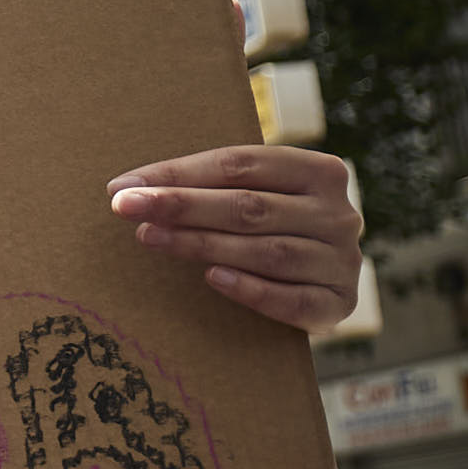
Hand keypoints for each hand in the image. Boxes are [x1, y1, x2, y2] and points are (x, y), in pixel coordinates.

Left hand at [107, 145, 363, 330]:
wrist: (323, 286)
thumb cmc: (272, 229)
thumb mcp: (255, 196)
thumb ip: (210, 188)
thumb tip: (125, 188)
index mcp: (320, 172)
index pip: (242, 165)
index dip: (180, 173)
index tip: (124, 185)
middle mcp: (339, 214)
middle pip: (251, 206)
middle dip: (182, 205)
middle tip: (125, 208)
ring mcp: (342, 260)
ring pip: (268, 251)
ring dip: (202, 244)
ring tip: (150, 238)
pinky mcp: (340, 303)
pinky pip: (293, 299)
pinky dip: (251, 289)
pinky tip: (211, 278)